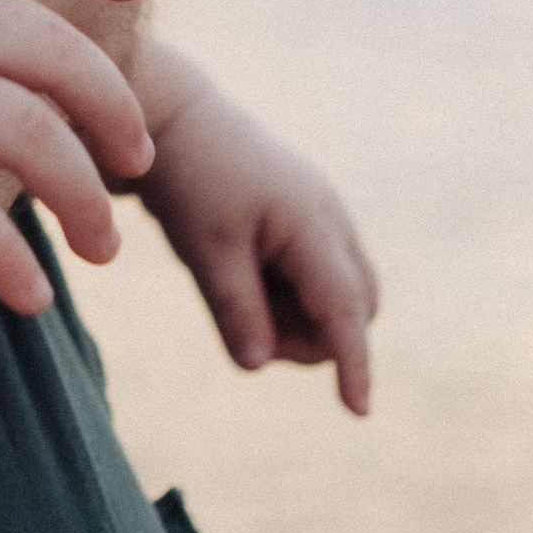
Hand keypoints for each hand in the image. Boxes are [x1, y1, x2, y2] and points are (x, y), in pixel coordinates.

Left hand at [133, 44, 378, 412]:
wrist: (175, 121)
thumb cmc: (191, 181)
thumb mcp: (204, 250)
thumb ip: (235, 308)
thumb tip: (259, 365)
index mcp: (313, 226)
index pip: (344, 310)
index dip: (352, 362)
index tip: (357, 411)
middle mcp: (333, 222)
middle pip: (354, 309)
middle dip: (311, 336)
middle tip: (243, 317)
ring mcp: (327, 218)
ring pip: (341, 295)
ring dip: (300, 316)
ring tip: (238, 287)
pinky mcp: (312, 221)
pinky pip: (321, 276)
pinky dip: (292, 294)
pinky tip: (247, 273)